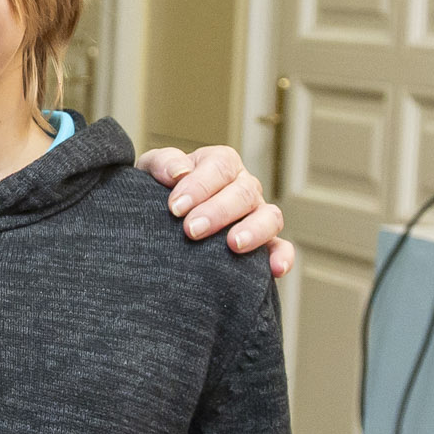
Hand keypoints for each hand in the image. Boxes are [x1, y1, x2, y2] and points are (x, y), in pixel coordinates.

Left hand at [137, 143, 293, 277]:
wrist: (159, 220)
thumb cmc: (158, 192)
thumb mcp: (152, 171)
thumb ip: (163, 164)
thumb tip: (178, 172)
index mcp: (220, 164)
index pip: (220, 166)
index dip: (199, 186)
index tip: (175, 207)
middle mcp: (243, 187)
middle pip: (243, 193)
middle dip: (218, 212)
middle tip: (191, 229)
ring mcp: (256, 215)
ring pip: (270, 217)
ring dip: (254, 230)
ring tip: (233, 245)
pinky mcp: (264, 243)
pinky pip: (281, 248)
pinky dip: (282, 256)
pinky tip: (275, 269)